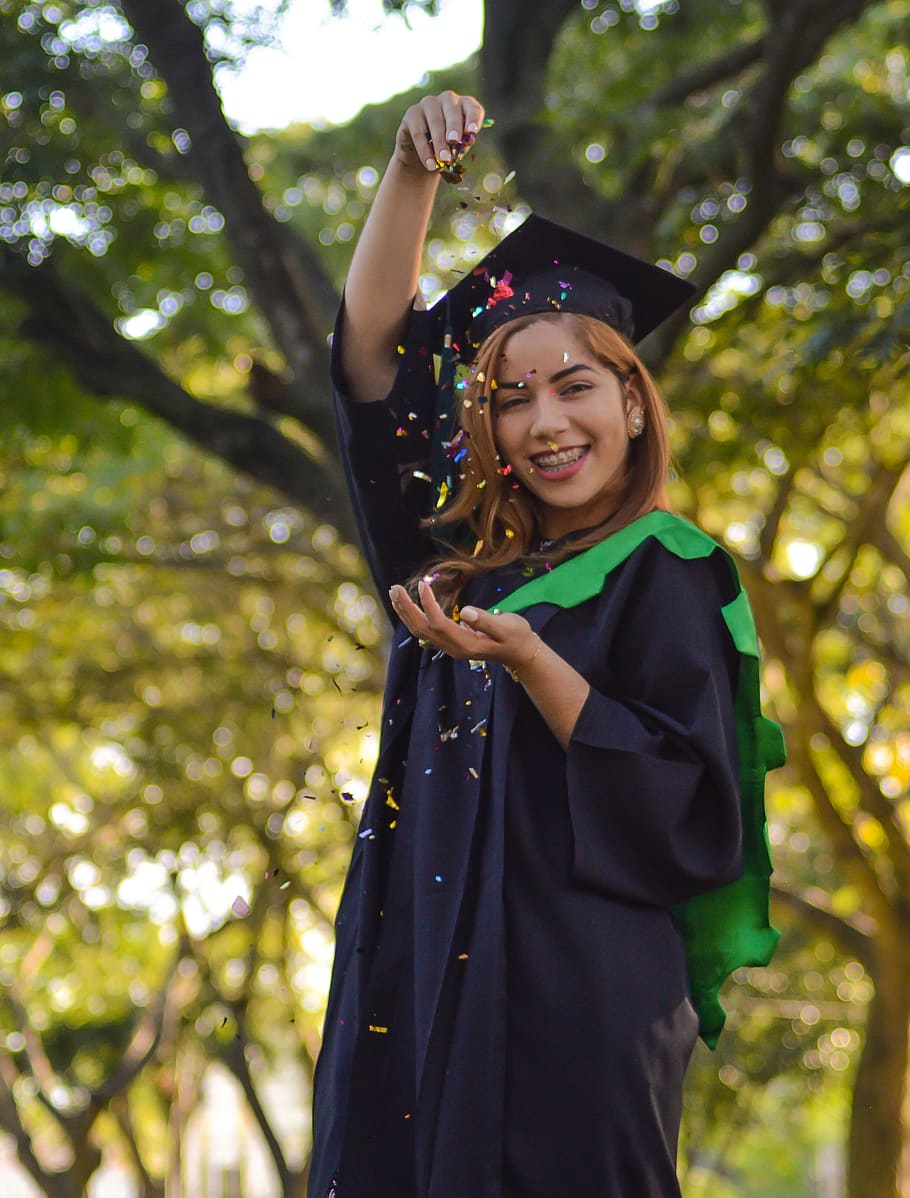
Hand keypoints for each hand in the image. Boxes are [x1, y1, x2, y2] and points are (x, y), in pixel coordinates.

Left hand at [388, 580, 537, 674]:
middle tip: (394, 587)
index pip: (439, 624)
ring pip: (421, 630)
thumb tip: (466, 612)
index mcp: (466, 645)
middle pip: (423, 629)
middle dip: (407, 608)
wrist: (520, 653)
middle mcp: (454, 648)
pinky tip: (407, 605)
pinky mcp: (451, 642)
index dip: (428, 605)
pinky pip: (426, 630)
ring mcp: (451, 646)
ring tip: (395, 592)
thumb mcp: (508, 627)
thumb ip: (486, 621)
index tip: (423, 585)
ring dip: (406, 612)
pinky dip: (414, 616)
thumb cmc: (517, 637)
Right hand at [394, 91, 485, 176]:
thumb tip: (467, 142)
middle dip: (453, 127)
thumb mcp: (458, 148)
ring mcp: (429, 103)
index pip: (472, 108)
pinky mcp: (412, 113)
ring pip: (435, 120)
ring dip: (439, 141)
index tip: (472, 132)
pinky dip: (424, 149)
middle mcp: (447, 100)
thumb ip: (463, 144)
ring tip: (443, 159)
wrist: (423, 156)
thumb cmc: (447, 148)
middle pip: (452, 111)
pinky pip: (418, 131)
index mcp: (464, 106)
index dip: (473, 118)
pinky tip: (430, 164)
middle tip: (454, 142)